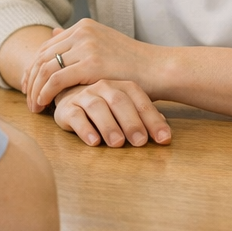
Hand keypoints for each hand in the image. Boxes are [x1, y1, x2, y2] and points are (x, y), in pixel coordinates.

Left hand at [22, 18, 160, 110]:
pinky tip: (43, 104)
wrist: (159, 69)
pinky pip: (57, 79)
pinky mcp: (91, 63)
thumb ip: (77, 41)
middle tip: (27, 99)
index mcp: (83, 27)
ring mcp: (86, 46)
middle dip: (30, 79)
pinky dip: (45, 92)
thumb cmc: (133, 64)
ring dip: (35, 89)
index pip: (46, 47)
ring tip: (34, 107)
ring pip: (46, 68)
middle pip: (42, 56)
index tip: (28, 86)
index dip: (33, 68)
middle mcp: (82, 32)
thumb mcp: (102, 46)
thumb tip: (52, 32)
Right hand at [52, 80, 170, 146]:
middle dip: (131, 122)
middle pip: (119, 101)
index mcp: (122, 86)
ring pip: (97, 107)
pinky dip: (85, 129)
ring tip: (118, 144)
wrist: (71, 96)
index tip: (164, 139)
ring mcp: (84, 95)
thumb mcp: (126, 110)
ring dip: (109, 126)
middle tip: (140, 142)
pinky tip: (94, 142)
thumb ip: (144, 119)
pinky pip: (76, 116)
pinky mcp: (67, 107)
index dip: (153, 120)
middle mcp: (103, 87)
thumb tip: (164, 132)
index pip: (140, 101)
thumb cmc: (105, 107)